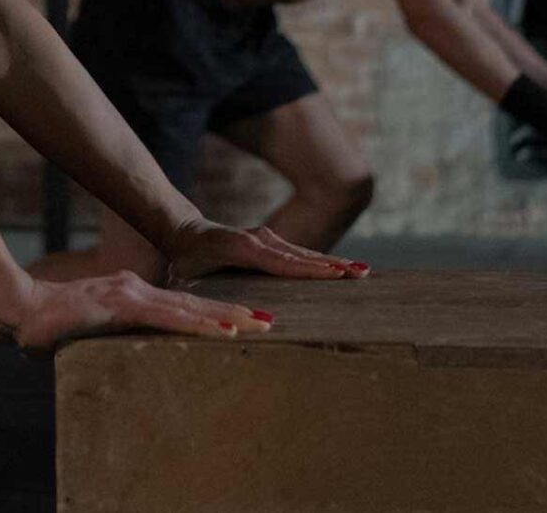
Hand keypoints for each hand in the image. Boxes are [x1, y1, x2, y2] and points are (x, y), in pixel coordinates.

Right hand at [0, 271, 276, 355]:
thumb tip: (98, 355)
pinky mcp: (125, 306)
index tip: (242, 321)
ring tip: (260, 326)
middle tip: (269, 321)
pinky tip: (224, 333)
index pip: (178, 306)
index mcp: (129, 295)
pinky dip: (200, 326)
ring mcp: (132, 295)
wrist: (18, 308)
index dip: (211, 313)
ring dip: (227, 319)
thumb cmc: (44, 324)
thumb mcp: (84, 332)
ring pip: (189, 309)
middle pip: (193, 304)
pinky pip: (170, 319)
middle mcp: (136, 290)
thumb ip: (101, 338)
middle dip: (233, 314)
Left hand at [157, 216, 369, 284]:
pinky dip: (322, 261)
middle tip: (362, 274)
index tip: (336, 273)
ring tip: (362, 272)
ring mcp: (268, 238)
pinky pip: (300, 254)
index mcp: (243, 249)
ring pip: (305, 253)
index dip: (309, 269)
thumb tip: (200, 313)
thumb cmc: (184, 261)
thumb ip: (194, 290)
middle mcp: (260, 240)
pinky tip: (343, 270)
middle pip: (302, 256)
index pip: (282, 262)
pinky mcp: (272, 241)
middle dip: (333, 265)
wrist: (184, 232)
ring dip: (334, 262)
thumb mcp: (185, 276)